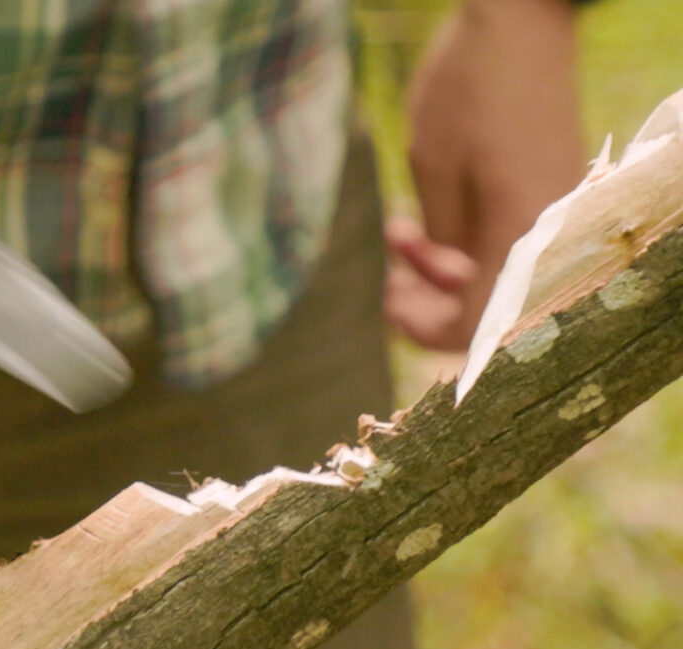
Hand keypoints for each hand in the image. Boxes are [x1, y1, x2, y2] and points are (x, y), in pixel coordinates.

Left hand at [386, 0, 585, 349]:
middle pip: (487, 308)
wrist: (519, 20)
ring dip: (440, 269)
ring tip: (400, 233)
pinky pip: (505, 247)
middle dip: (429, 298)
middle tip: (388, 274)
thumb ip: (440, 246)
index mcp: (520, 238)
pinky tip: (426, 222)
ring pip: (494, 277)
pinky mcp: (545, 196)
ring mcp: (552, 215)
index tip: (386, 297)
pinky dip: (463, 246)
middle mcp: (547, 235)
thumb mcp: (434, 173)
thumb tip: (444, 290)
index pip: (476, 328)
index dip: (424, 328)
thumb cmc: (468, 90)